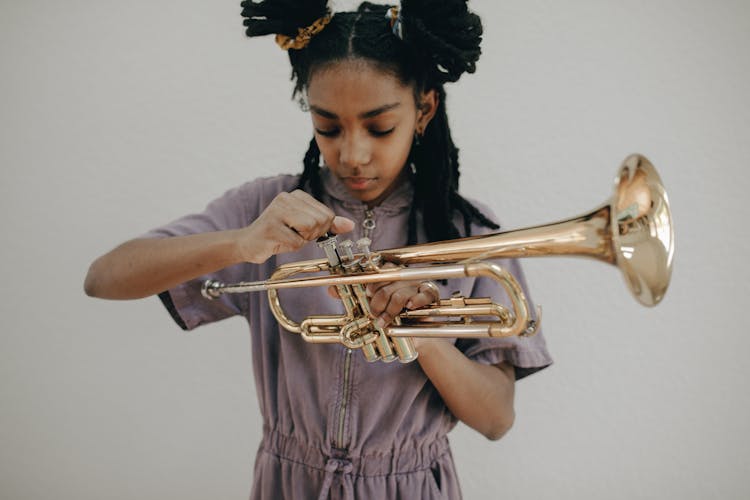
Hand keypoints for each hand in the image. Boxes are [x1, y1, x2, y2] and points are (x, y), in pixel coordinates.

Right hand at [237, 190, 354, 262]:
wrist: (248, 243)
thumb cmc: (278, 234)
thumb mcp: (305, 226)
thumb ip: (327, 224)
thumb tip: (350, 225)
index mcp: (297, 195)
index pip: (327, 214)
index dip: (320, 229)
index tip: (304, 230)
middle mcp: (286, 198)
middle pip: (321, 221)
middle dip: (312, 235)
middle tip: (294, 235)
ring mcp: (277, 211)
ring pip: (310, 229)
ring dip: (301, 240)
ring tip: (286, 237)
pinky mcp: (271, 227)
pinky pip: (296, 243)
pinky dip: (290, 247)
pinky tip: (278, 242)